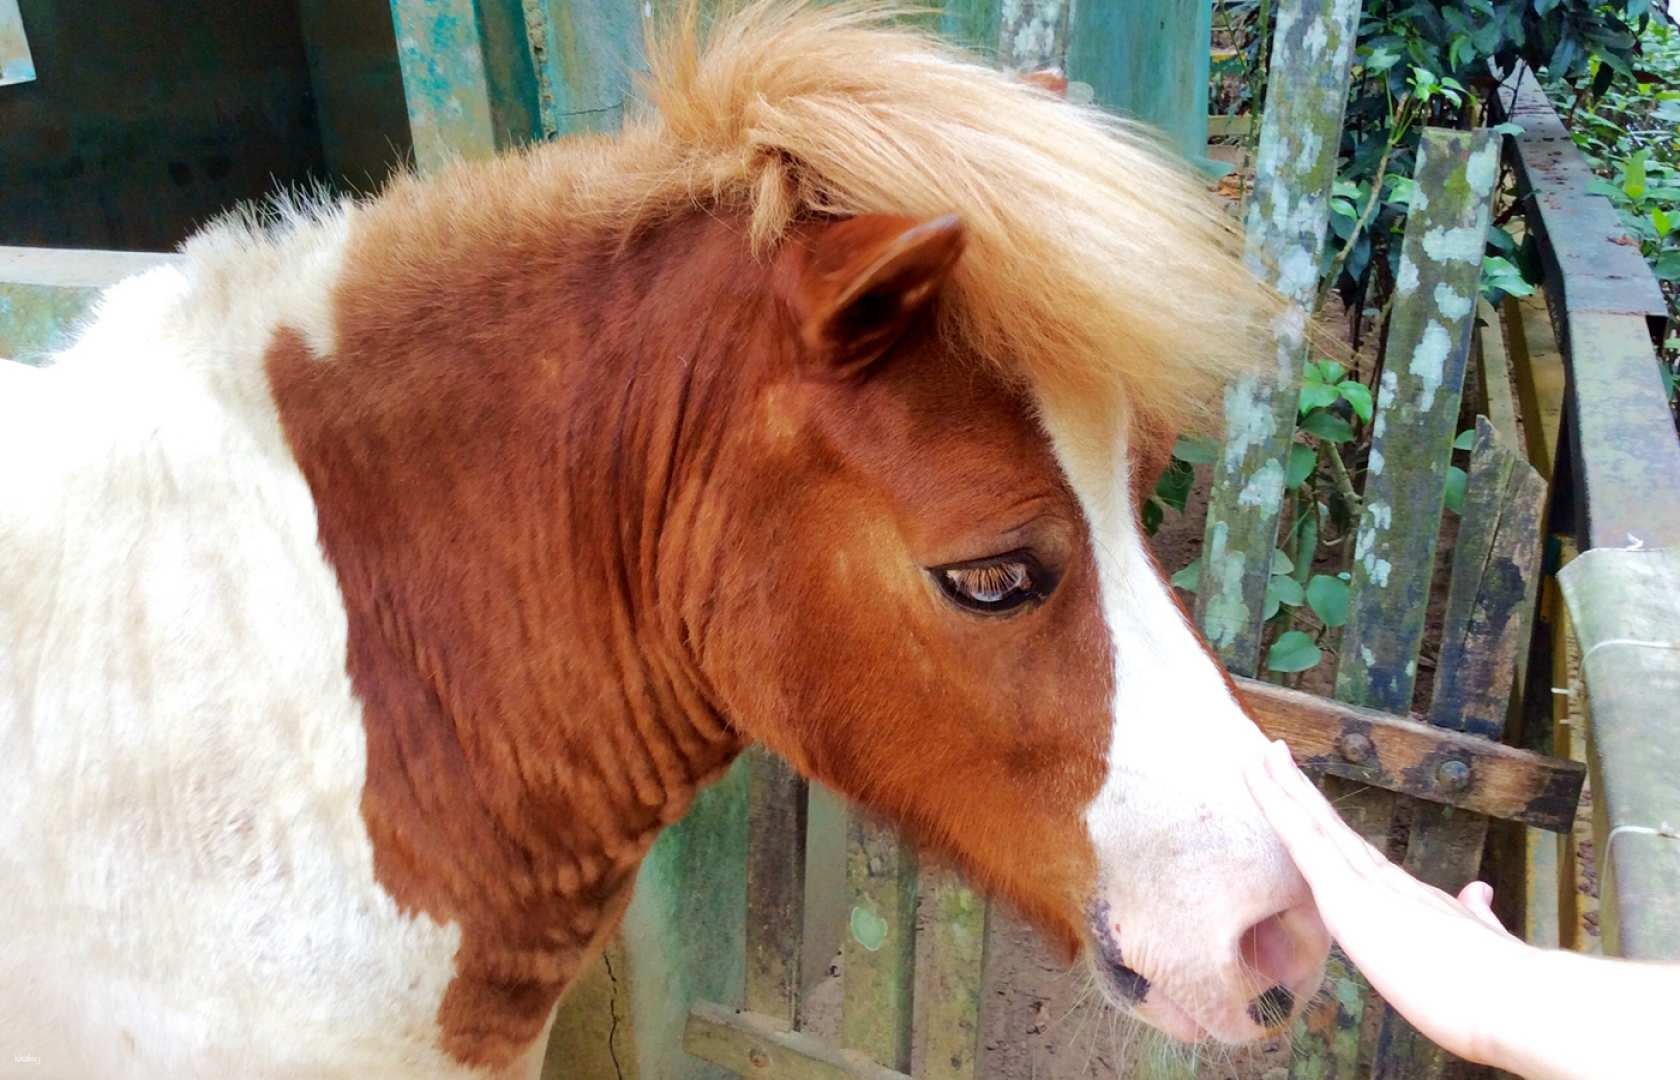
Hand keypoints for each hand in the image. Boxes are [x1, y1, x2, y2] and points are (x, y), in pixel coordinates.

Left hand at [1242, 738, 1530, 1067]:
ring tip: (1258, 757)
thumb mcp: (1482, 949)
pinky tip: (1260, 782)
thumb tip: (1479, 893)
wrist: (1519, 1002)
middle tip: (1272, 756)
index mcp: (1412, 900)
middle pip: (1333, 830)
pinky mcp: (1351, 895)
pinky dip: (1278, 809)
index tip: (1309, 800)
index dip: (1331, 826)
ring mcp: (1369, 886)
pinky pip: (1304, 841)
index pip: (1358, 855)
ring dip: (1283, 790)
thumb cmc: (1499, 996)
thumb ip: (1475, 918)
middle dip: (1301, 795)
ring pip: (1314, 826)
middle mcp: (1388, 883)